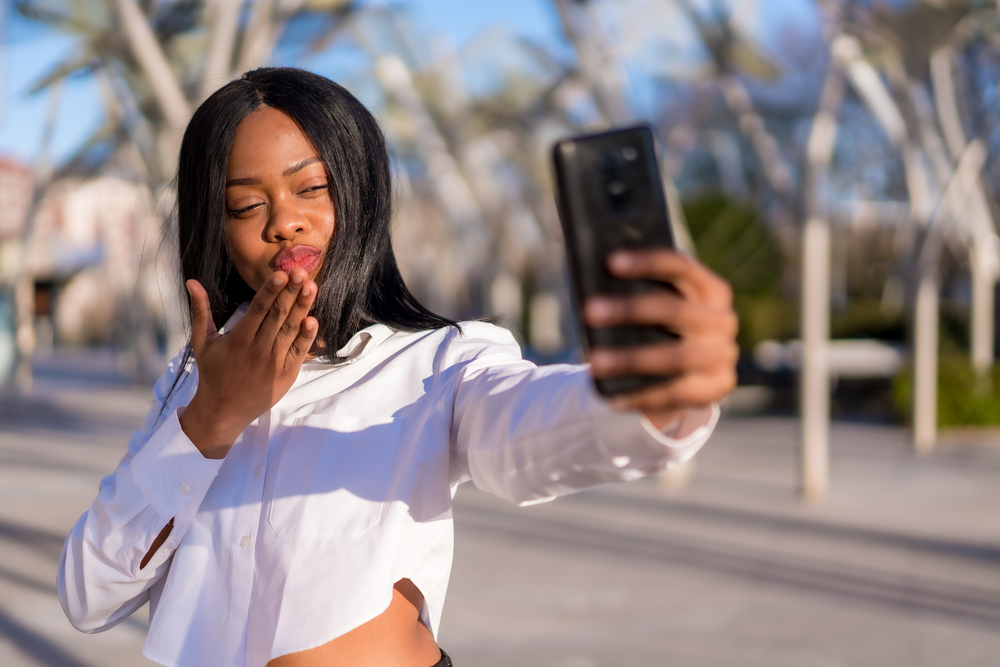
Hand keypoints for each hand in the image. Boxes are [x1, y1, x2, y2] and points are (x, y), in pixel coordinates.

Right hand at [179, 268, 318, 457]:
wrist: (223, 412)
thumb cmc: (212, 373)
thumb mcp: (202, 342)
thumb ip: (201, 311)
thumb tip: (191, 281)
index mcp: (238, 340)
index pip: (258, 310)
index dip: (271, 291)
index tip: (282, 274)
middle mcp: (257, 350)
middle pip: (277, 316)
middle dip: (290, 293)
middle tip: (301, 272)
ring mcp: (273, 363)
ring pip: (290, 330)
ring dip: (302, 308)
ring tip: (311, 287)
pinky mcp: (286, 375)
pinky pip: (299, 352)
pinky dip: (306, 337)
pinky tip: (313, 319)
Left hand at [583, 250, 737, 429]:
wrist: (691, 372)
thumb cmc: (662, 327)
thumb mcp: (657, 305)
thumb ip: (638, 293)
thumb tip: (595, 287)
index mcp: (712, 290)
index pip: (681, 267)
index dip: (648, 262)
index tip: (611, 262)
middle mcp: (722, 320)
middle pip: (677, 310)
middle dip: (631, 310)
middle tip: (589, 311)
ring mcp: (722, 356)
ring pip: (676, 357)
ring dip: (632, 359)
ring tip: (594, 361)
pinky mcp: (716, 388)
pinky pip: (675, 393)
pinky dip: (641, 395)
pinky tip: (611, 396)